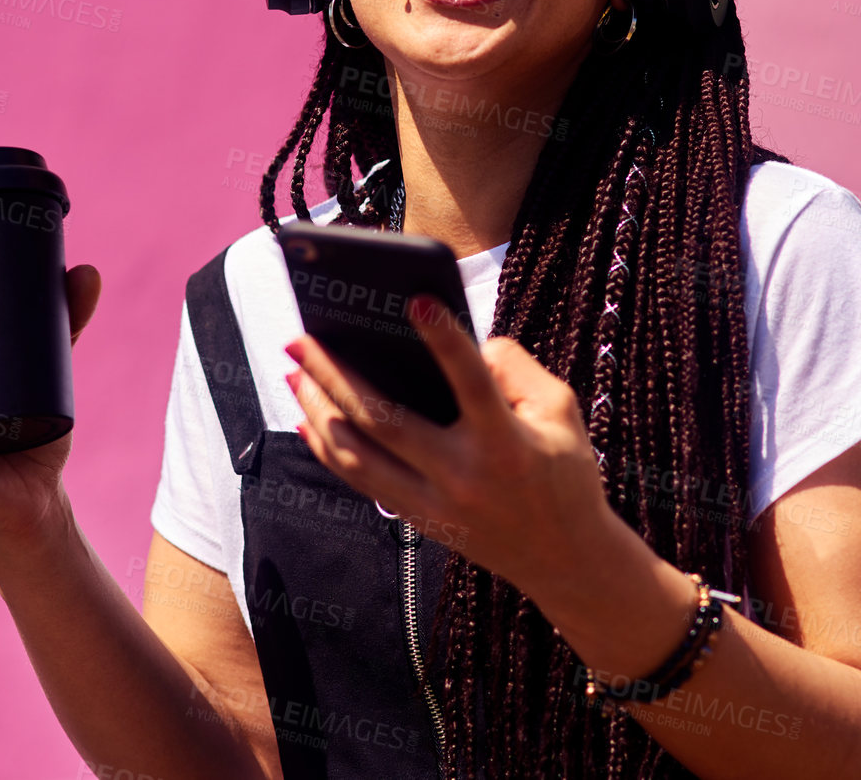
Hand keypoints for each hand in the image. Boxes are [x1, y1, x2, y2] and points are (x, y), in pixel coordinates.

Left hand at [284, 295, 640, 600]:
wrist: (565, 560)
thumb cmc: (565, 474)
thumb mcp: (562, 413)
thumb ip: (518, 368)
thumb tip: (468, 341)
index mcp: (505, 443)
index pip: (470, 383)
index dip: (445, 340)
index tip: (415, 300)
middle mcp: (463, 475)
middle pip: (384, 421)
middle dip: (335, 375)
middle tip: (301, 337)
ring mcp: (434, 502)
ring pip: (356, 456)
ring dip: (318, 411)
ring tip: (295, 372)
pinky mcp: (417, 518)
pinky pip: (359, 481)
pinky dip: (326, 448)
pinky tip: (309, 417)